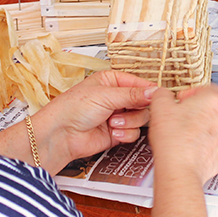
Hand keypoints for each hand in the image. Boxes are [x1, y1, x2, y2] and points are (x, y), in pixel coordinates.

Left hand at [30, 71, 155, 169]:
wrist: (61, 135)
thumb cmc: (73, 109)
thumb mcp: (105, 96)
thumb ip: (133, 94)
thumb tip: (154, 91)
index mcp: (112, 81)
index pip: (139, 83)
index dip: (149, 91)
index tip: (157, 98)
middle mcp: (116, 97)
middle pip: (143, 102)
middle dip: (136, 110)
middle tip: (128, 111)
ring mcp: (117, 115)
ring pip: (141, 119)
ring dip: (130, 122)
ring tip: (113, 123)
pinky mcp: (117, 132)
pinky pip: (134, 133)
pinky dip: (125, 134)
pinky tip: (113, 132)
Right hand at [146, 84, 217, 184]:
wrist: (180, 170)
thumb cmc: (174, 141)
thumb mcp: (160, 108)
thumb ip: (162, 94)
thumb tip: (163, 93)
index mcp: (212, 101)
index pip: (207, 88)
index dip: (191, 93)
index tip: (182, 100)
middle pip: (213, 106)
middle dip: (198, 109)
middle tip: (183, 115)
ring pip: (214, 125)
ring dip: (201, 126)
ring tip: (184, 132)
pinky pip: (213, 143)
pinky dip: (203, 143)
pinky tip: (189, 146)